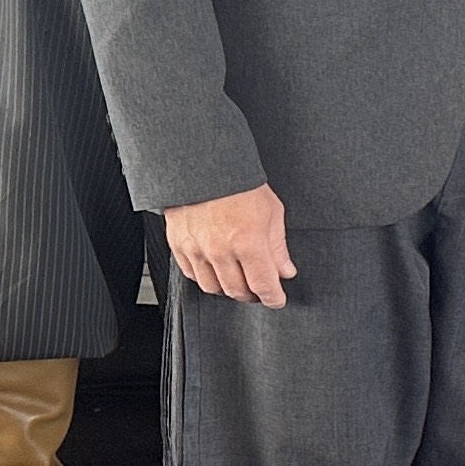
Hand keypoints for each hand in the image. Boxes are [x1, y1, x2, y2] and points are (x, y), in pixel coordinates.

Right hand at [165, 183, 296, 307]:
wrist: (203, 165)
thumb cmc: (239, 184)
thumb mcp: (271, 211)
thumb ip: (278, 247)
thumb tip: (285, 270)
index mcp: (248, 242)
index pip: (263, 285)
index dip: (273, 298)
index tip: (276, 300)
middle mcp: (220, 251)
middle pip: (238, 291)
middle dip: (253, 295)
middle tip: (259, 290)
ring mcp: (197, 249)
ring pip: (213, 288)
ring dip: (228, 290)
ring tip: (238, 282)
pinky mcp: (179, 245)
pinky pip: (192, 275)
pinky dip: (206, 278)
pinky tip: (216, 271)